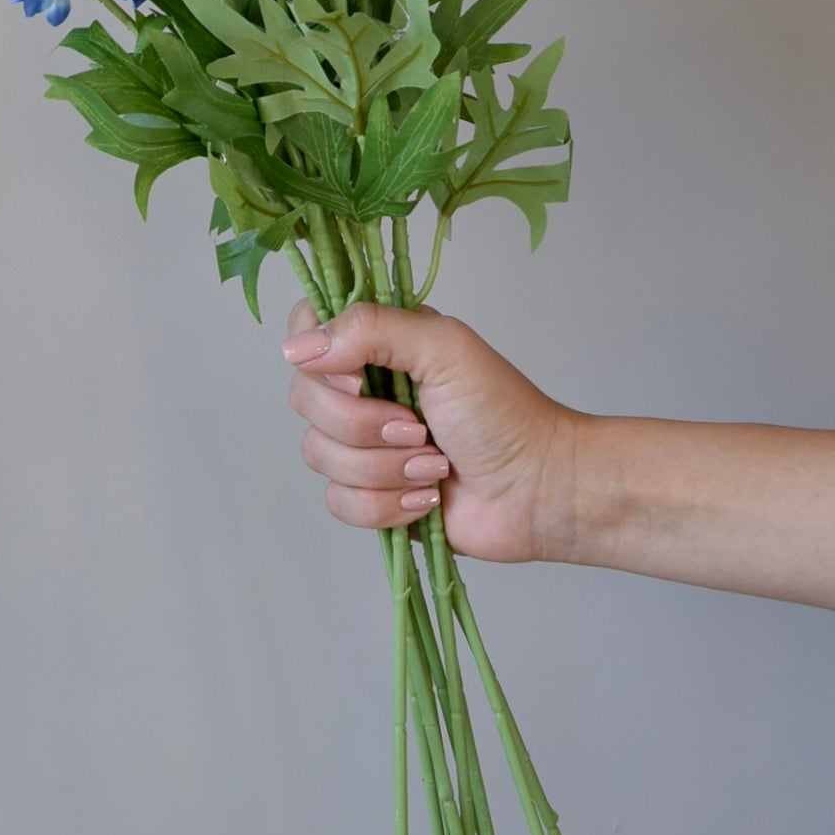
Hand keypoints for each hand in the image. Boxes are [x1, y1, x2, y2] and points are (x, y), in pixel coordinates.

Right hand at [282, 298, 579, 563]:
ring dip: (384, 469)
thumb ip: (371, 330)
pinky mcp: (371, 495)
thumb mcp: (444, 349)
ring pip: (319, 455)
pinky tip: (427, 500)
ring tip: (435, 467)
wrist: (538, 491)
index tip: (359, 377)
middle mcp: (363, 389)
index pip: (305, 328)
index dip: (318, 358)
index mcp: (377, 344)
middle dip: (365, 425)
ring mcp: (364, 444)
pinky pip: (339, 502)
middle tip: (419, 429)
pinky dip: (387, 505)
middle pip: (305, 400)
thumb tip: (296, 348)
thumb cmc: (503, 413)